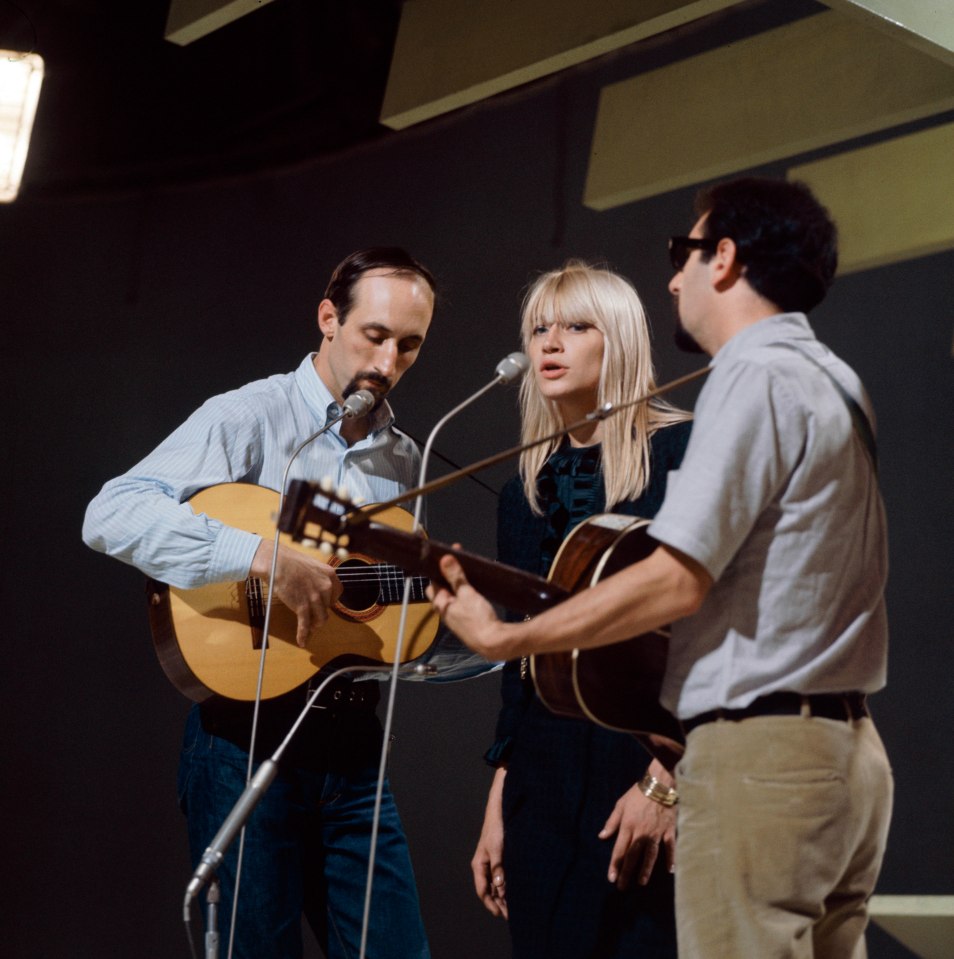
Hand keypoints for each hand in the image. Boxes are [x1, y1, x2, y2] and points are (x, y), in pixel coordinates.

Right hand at [251, 540, 342, 646]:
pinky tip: (302, 642)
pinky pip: (305, 625)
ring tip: (308, 627)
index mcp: (330, 575)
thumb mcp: (312, 567)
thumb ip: (318, 579)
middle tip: (310, 615)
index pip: (337, 595)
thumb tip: (319, 593)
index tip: (321, 604)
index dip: (328, 601)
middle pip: (327, 607)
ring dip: (314, 625)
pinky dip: (303, 635)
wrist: (276, 562)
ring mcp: (315, 597)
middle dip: (319, 612)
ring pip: (321, 619)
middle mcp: (326, 586)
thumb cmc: (290, 563)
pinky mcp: (302, 606)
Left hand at [426, 553, 508, 658]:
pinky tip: (473, 589)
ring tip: (467, 573)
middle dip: (446, 577)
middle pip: (441, 590)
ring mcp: (455, 618)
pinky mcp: (466, 621)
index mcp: (441, 604)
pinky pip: (460, 604)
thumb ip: (455, 576)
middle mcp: (445, 612)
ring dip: (456, 585)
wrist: (493, 643)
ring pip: (452, 597)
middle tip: (457, 564)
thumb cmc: (477, 619)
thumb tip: (444, 558)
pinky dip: (463, 594)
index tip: (449, 556)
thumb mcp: (466, 593)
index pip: (433, 583)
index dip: (439, 569)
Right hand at [471, 767, 507, 918]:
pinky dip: (508, 885)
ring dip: (504, 896)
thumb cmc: (496, 827)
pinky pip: (502, 876)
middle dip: (499, 903)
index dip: (491, 904)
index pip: (483, 890)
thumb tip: (499, 888)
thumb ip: (498, 868)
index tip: (502, 914)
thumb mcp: (497, 848)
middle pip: (490, 890)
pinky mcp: (501, 857)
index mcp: (479, 864)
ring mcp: (493, 862)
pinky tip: (517, 890)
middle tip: (512, 916)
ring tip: (516, 907)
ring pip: (497, 884)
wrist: (501, 809)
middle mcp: (485, 865)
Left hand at [599, 761, 676, 889]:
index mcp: (628, 826)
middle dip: (626, 873)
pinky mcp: (669, 831)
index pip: (620, 850)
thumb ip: (611, 822)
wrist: (659, 784)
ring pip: (650, 856)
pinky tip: (670, 870)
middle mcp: (641, 833)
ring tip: (641, 882)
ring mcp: (656, 834)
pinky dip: (670, 859)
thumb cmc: (637, 794)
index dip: (615, 865)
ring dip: (645, 870)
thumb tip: (602, 836)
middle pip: (633, 857)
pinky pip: (670, 848)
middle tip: (622, 887)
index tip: (611, 878)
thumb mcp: (620, 805)